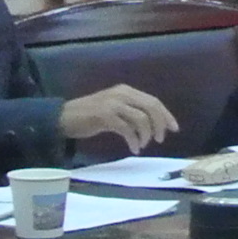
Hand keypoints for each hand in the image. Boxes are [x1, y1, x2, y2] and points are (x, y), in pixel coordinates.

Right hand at [58, 84, 177, 152]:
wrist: (63, 117)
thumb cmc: (89, 116)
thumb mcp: (114, 109)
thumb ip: (132, 112)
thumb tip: (154, 125)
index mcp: (126, 90)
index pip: (153, 101)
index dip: (166, 115)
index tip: (174, 129)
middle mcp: (121, 94)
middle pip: (151, 107)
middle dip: (160, 124)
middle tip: (160, 139)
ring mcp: (113, 104)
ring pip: (141, 118)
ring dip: (146, 134)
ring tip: (143, 144)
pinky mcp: (105, 116)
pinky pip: (127, 129)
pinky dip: (134, 140)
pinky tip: (135, 148)